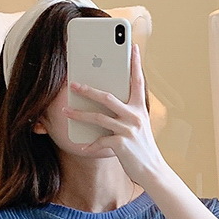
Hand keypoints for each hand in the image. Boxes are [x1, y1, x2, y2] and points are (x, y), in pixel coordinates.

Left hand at [64, 43, 167, 186]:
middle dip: (87, 90)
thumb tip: (105, 104)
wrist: (152, 170)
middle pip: (106, 97)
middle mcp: (135, 115)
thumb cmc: (142, 148)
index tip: (133, 47)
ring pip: (98, 117)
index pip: (138, 81)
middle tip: (73, 84)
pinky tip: (81, 146)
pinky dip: (90, 145)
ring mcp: (128, 129)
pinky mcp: (121, 144)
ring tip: (66, 112)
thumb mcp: (138, 127)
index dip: (135, 63)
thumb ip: (126, 114)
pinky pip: (100, 141)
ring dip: (79, 115)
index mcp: (140, 108)